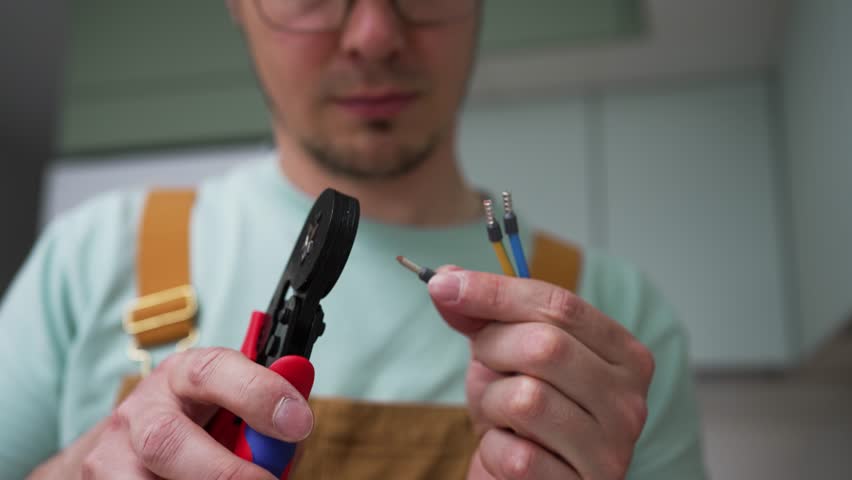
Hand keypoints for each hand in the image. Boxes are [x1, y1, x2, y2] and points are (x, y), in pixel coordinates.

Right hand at [33, 347, 312, 478]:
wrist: (130, 448)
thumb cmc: (203, 426)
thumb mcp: (234, 410)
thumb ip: (264, 421)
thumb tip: (293, 429)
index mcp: (185, 375)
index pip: (213, 370)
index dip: (258, 393)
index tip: (298, 423)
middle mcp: (144, 409)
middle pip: (166, 438)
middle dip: (222, 470)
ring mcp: (113, 451)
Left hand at [428, 268, 654, 479]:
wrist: (522, 479)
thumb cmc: (521, 414)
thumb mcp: (503, 355)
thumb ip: (482, 315)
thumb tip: (445, 282)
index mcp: (624, 355)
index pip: (561, 306)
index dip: (496, 292)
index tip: (444, 285)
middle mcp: (629, 400)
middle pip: (547, 346)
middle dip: (494, 350)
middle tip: (485, 366)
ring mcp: (612, 450)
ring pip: (528, 399)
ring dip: (492, 403)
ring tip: (499, 414)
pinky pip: (517, 454)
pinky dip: (494, 448)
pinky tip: (508, 449)